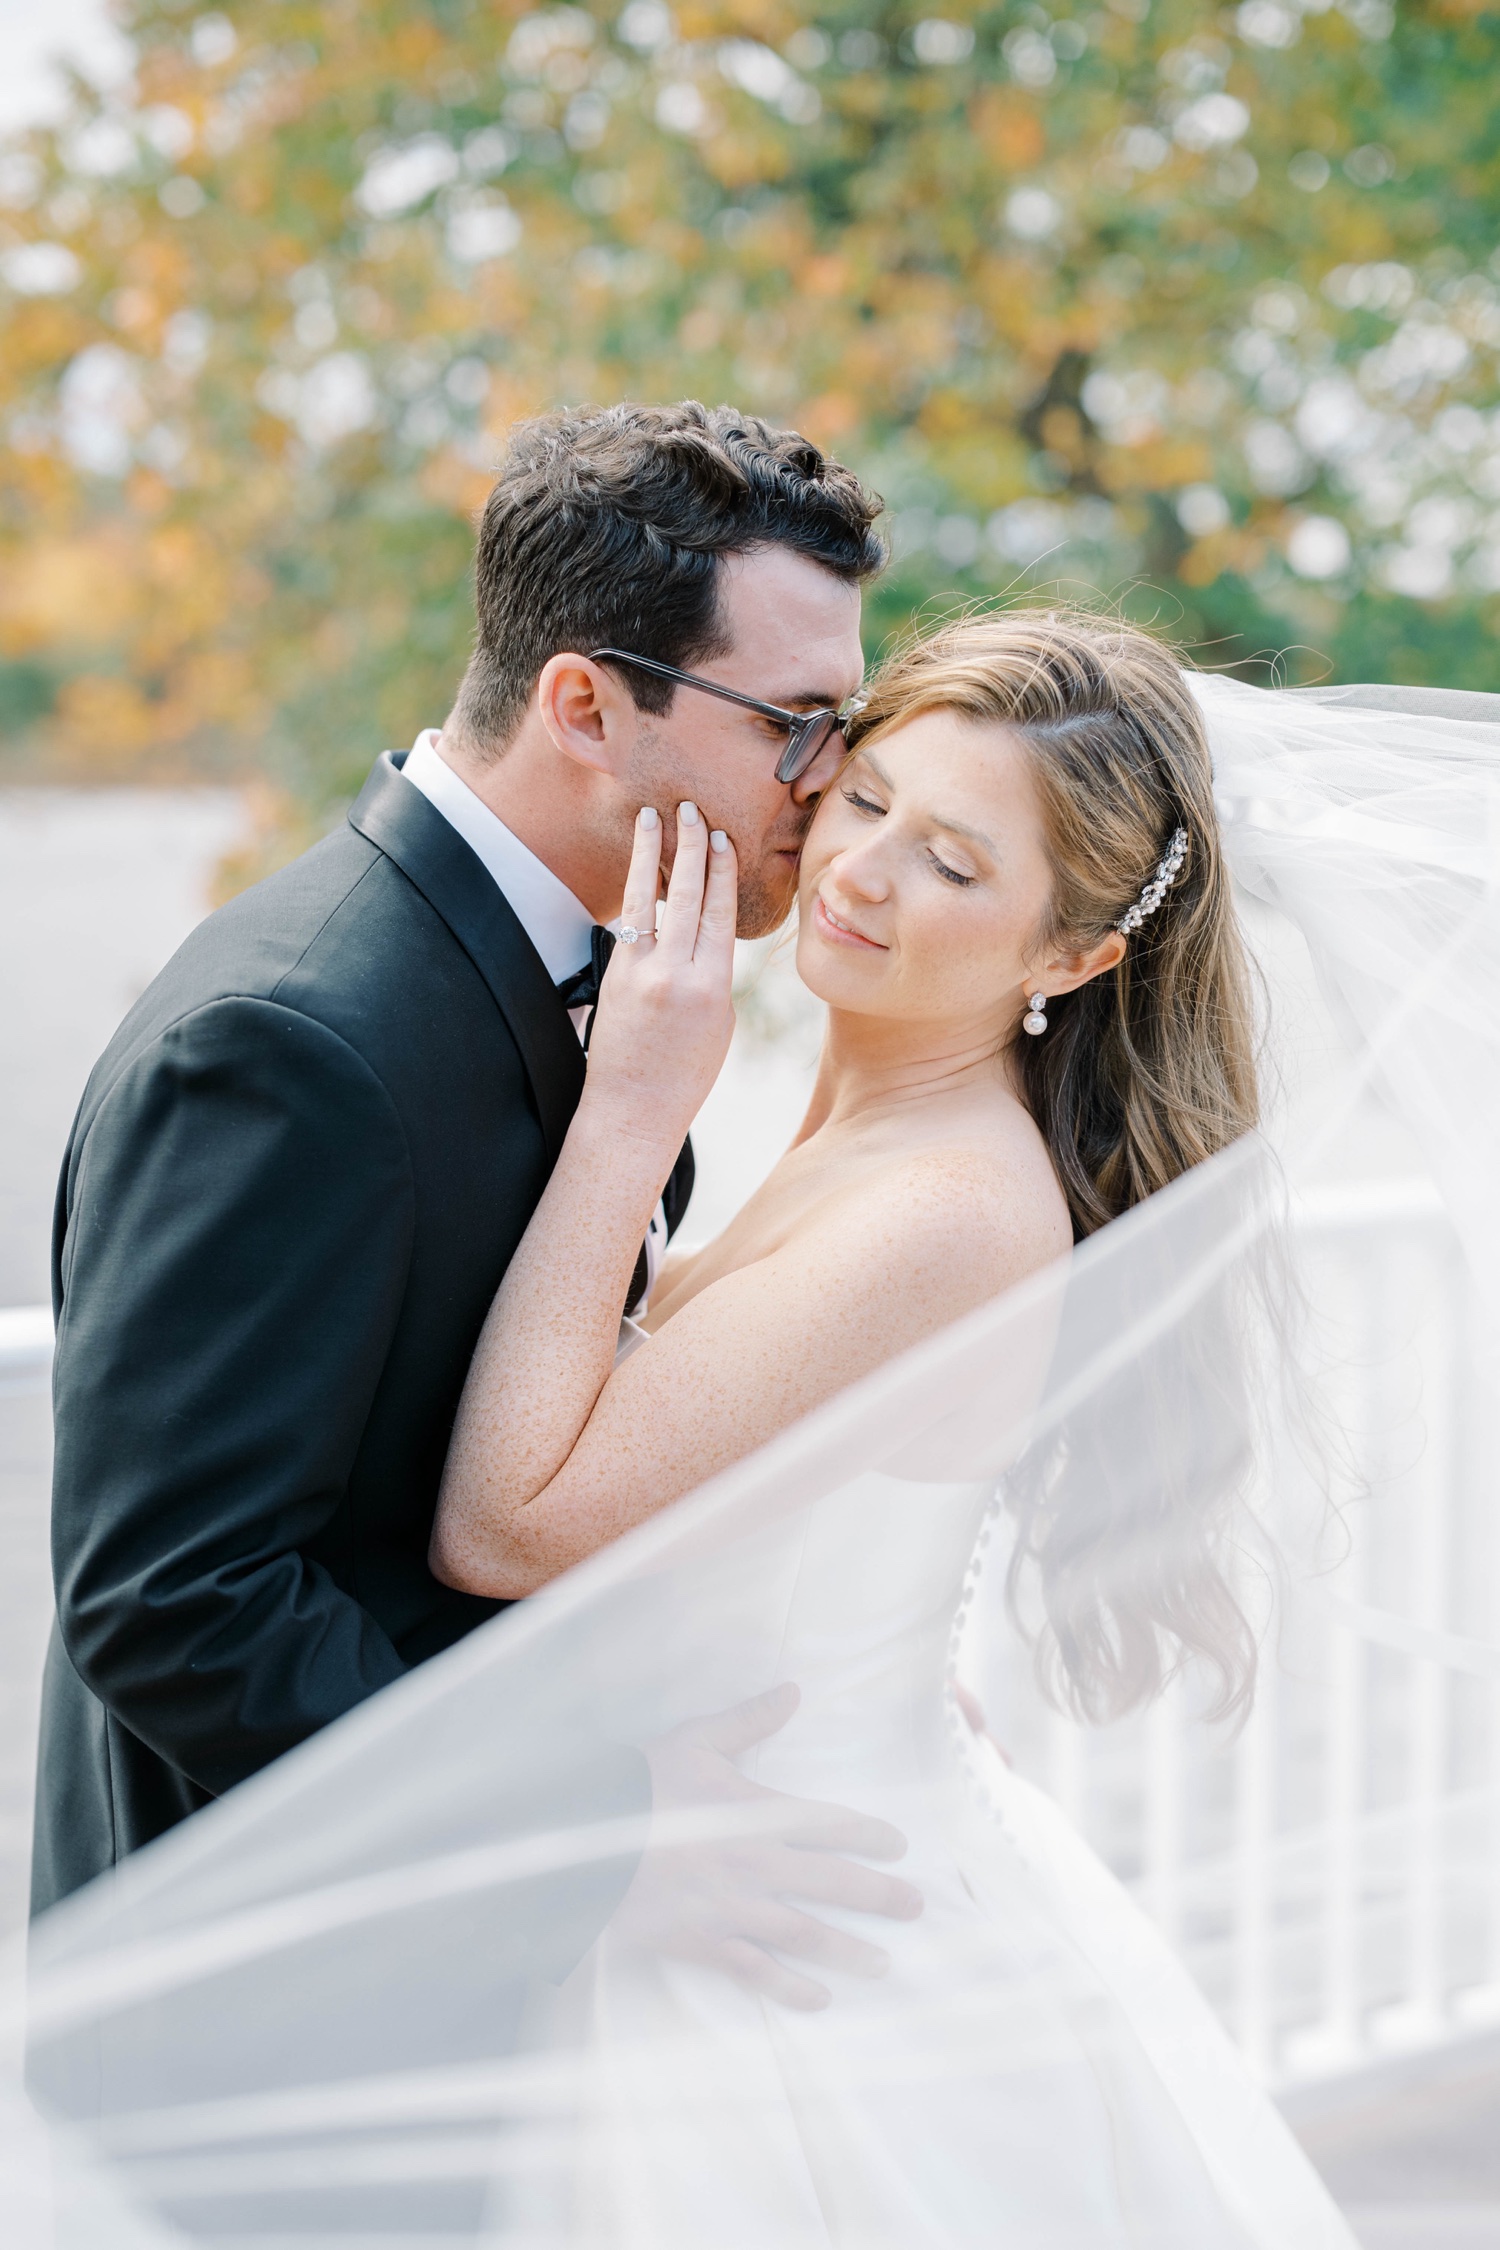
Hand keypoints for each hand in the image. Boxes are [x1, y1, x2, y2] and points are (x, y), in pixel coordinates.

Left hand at [582, 802, 737, 1158]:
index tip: (724, 839)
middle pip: (688, 895)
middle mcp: (677, 974)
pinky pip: (629, 921)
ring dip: (655, 853)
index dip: (722, 872)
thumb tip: (703, 939)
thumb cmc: (683, 1075)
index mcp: (713, 987)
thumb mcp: (719, 1026)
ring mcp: (642, 973)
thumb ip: (714, 977)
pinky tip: (636, 863)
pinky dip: (635, 887)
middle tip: (693, 809)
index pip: (721, 914)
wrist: (633, 1110)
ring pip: (652, 898)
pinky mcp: (615, 976)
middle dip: (692, 847)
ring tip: (657, 816)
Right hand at [611, 1682, 924, 2011]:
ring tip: (884, 1963)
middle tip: (916, 1907)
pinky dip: (789, 1988)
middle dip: (879, 1896)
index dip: (869, 1835)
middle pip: (832, 1881)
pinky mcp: (703, 1942)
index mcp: (754, 1811)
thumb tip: (792, 1690)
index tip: (898, 1846)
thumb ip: (748, 1720)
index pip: (828, 1823)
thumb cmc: (639, 1785)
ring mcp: (731, 1908)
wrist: (580, 1838)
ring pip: (804, 1933)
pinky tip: (818, 1998)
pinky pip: (755, 1971)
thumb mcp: (694, 1740)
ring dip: (848, 1949)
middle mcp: (754, 1863)